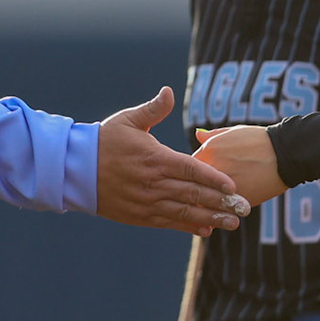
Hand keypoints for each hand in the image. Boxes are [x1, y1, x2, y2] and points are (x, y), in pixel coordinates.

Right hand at [95, 87, 250, 233]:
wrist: (75, 169)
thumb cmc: (104, 140)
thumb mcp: (128, 120)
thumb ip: (154, 108)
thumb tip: (169, 91)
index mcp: (154, 158)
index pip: (192, 169)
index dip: (214, 178)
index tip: (234, 186)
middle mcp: (153, 183)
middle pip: (194, 194)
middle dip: (222, 202)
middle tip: (244, 208)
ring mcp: (146, 201)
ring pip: (185, 212)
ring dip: (211, 217)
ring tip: (232, 222)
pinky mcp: (139, 215)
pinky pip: (169, 222)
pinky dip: (188, 226)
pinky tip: (206, 229)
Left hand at [191, 126, 288, 206]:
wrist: (286, 154)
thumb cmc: (259, 140)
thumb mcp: (233, 132)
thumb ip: (212, 137)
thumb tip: (197, 135)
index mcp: (208, 151)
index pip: (186, 170)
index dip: (190, 177)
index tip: (191, 182)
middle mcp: (212, 169)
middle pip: (193, 188)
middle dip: (194, 194)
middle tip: (194, 201)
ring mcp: (223, 186)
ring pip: (206, 202)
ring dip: (206, 208)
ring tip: (207, 213)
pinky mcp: (237, 200)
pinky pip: (223, 210)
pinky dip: (221, 213)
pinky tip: (220, 217)